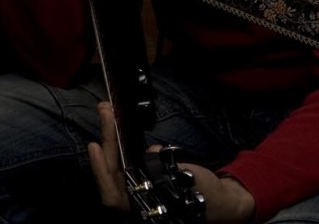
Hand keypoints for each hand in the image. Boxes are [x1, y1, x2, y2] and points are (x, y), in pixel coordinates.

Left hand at [88, 102, 255, 223]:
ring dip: (111, 139)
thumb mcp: (186, 180)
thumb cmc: (206, 195)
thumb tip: (150, 152)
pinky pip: (126, 163)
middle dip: (107, 140)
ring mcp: (139, 189)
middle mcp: (136, 200)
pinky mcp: (144, 179)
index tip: (95, 146)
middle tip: (105, 110)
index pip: (112, 195)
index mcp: (142, 207)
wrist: (223, 200)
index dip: (101, 171)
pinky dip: (121, 145)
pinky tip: (118, 126)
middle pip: (111, 174)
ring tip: (107, 111)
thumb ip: (162, 169)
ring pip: (116, 166)